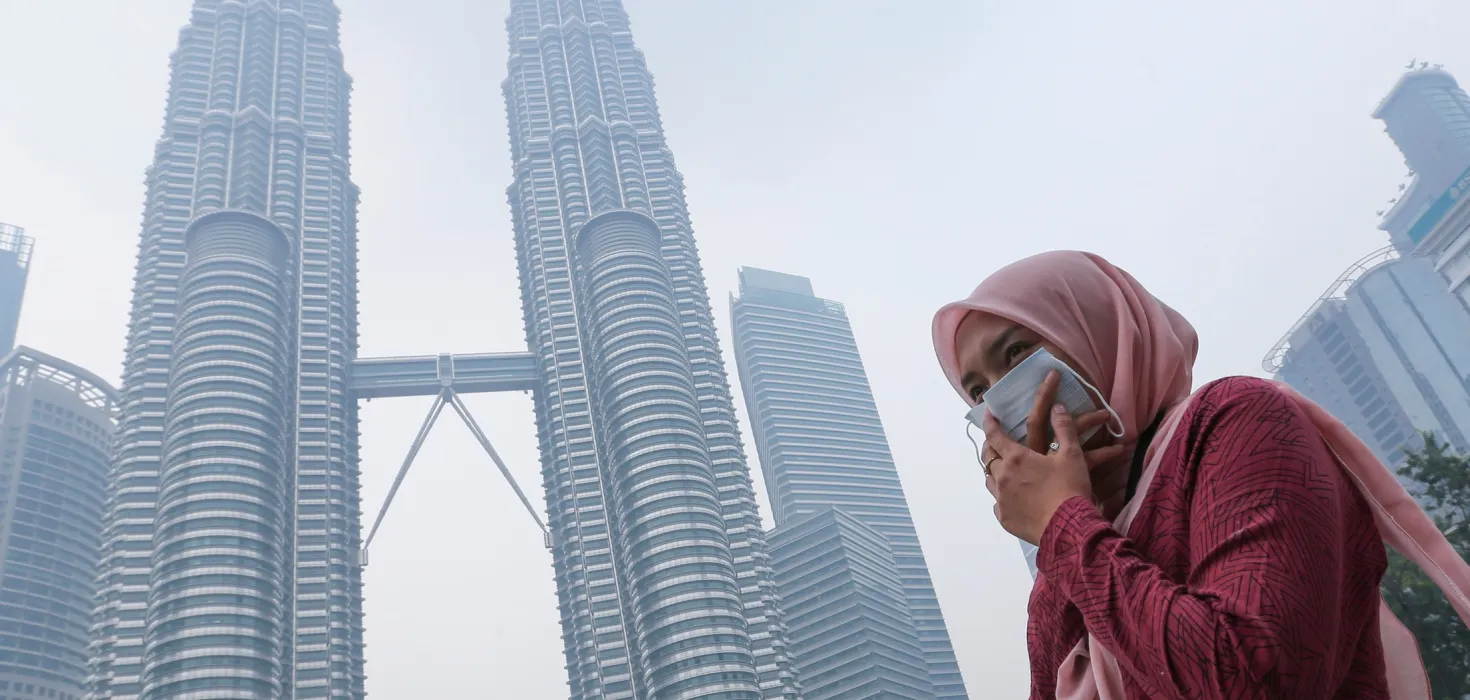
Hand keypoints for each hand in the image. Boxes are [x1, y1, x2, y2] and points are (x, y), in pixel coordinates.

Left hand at [982, 373, 1126, 543]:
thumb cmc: (1069, 488)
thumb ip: (1064, 428)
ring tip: (1002, 469)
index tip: (988, 414)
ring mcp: (1001, 499)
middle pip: (988, 457)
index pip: (994, 435)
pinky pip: (997, 503)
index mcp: (1016, 458)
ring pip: (989, 480)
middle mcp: (1002, 476)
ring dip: (994, 471)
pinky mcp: (1005, 518)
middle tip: (995, 441)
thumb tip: (1058, 407)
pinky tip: (1011, 497)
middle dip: (990, 446)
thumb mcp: (1072, 455)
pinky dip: (1002, 496)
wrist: (1068, 527)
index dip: (990, 422)